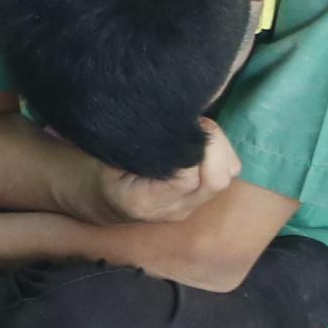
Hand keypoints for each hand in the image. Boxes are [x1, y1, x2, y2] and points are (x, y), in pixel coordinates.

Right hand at [94, 118, 239, 224]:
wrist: (105, 203)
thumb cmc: (102, 175)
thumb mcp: (108, 158)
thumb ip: (135, 145)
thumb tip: (163, 118)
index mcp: (145, 201)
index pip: (187, 178)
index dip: (192, 149)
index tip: (182, 126)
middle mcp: (174, 209)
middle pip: (216, 181)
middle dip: (215, 147)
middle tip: (198, 124)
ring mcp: (190, 207)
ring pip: (225, 178)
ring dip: (220, 150)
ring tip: (200, 131)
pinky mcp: (199, 200)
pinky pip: (223, 176)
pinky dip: (220, 155)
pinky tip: (202, 143)